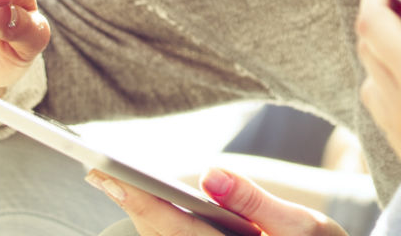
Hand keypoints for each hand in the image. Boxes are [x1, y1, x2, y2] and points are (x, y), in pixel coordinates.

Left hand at [85, 166, 346, 235]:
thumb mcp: (304, 226)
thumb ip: (255, 202)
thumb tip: (209, 174)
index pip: (177, 228)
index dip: (139, 201)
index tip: (106, 175)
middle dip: (130, 205)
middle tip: (96, 172)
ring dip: (142, 217)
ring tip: (112, 183)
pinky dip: (162, 226)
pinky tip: (150, 206)